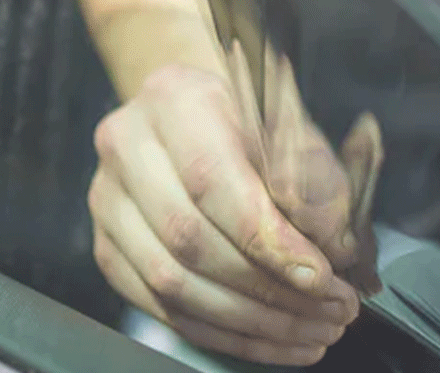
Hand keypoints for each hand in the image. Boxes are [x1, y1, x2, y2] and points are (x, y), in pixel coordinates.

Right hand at [89, 47, 368, 365]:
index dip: (268, 239)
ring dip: (252, 321)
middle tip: (331, 310)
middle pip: (189, 238)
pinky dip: (225, 334)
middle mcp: (127, 145)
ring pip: (172, 283)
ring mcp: (107, 200)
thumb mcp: (297, 133)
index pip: (212, 181)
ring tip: (312, 331)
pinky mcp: (108, 248)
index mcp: (175, 99)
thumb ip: (317, 185)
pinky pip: (163, 309)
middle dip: (270, 289)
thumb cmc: (252, 127)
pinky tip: (273, 340)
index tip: (321, 276)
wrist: (199, 121)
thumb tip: (332, 251)